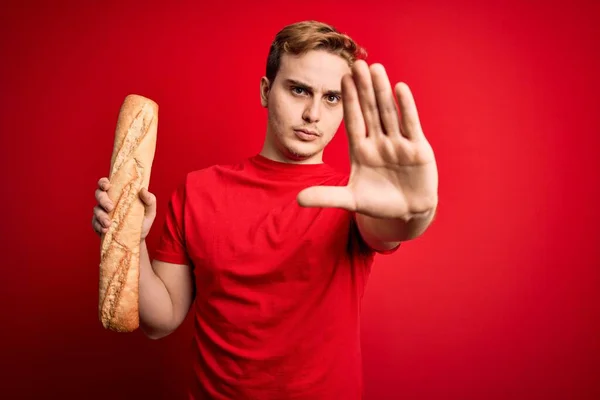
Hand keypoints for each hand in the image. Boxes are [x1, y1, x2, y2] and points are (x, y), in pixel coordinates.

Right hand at [92, 177, 156, 239]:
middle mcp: (108, 201)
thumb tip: (143, 190)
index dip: (103, 182)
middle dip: (103, 200)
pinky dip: (99, 226)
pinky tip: (105, 230)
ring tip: (108, 224)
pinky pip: (95, 223)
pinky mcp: (99, 224)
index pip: (106, 183)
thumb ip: (150, 200)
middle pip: (99, 194)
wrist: (137, 238)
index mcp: (118, 194)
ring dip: (101, 216)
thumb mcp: (150, 211)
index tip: (107, 186)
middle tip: (110, 207)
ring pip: (96, 210)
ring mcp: (102, 212)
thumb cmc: (142, 221)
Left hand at [297, 60, 437, 219]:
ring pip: (388, 113)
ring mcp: (398, 143)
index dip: (348, 100)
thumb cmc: (378, 204)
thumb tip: (297, 199)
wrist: (406, 213)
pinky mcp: (418, 149)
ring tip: (375, 68)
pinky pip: (410, 124)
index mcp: (361, 150)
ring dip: (382, 91)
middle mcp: (379, 142)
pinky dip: (406, 107)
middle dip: (363, 88)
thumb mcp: (350, 200)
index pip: (353, 120)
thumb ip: (325, 197)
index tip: (341, 78)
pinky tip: (400, 88)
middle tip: (356, 63)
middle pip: (369, 110)